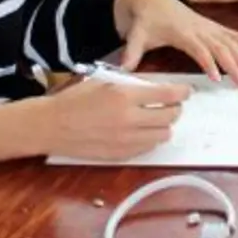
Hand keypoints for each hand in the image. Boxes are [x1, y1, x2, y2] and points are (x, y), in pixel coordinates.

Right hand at [43, 76, 191, 161]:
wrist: (51, 125)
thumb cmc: (74, 100)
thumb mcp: (104, 82)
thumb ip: (131, 86)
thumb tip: (155, 88)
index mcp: (125, 96)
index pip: (167, 94)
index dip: (182, 93)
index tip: (186, 92)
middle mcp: (129, 119)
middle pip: (170, 116)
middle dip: (175, 109)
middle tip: (172, 106)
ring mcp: (125, 140)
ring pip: (163, 135)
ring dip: (164, 126)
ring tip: (157, 120)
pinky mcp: (120, 155)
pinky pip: (147, 148)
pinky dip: (150, 139)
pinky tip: (143, 132)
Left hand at [113, 0, 237, 85]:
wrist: (152, 0)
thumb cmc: (145, 20)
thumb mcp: (135, 35)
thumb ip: (131, 53)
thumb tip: (123, 70)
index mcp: (182, 32)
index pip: (199, 48)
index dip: (209, 62)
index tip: (217, 78)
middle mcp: (200, 29)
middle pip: (221, 47)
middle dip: (234, 65)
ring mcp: (209, 27)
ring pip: (231, 42)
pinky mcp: (214, 28)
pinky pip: (235, 36)